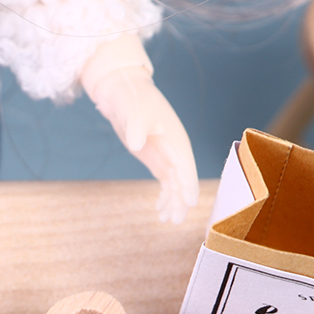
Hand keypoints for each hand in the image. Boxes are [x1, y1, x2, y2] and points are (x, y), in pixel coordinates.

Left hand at [81, 36, 198, 224]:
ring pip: (175, 184)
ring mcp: (167, 155)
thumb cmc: (132, 99)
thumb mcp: (134, 111)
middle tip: (175, 221)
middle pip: (183, 179)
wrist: (123, 92)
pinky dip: (164, 195)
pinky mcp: (157, 159)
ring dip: (173, 202)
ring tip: (166, 220)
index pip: (186, 165)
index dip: (189, 185)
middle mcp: (176, 149)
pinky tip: (160, 210)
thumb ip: (136, 128)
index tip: (190, 203)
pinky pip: (166, 181)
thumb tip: (136, 144)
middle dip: (180, 200)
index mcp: (176, 138)